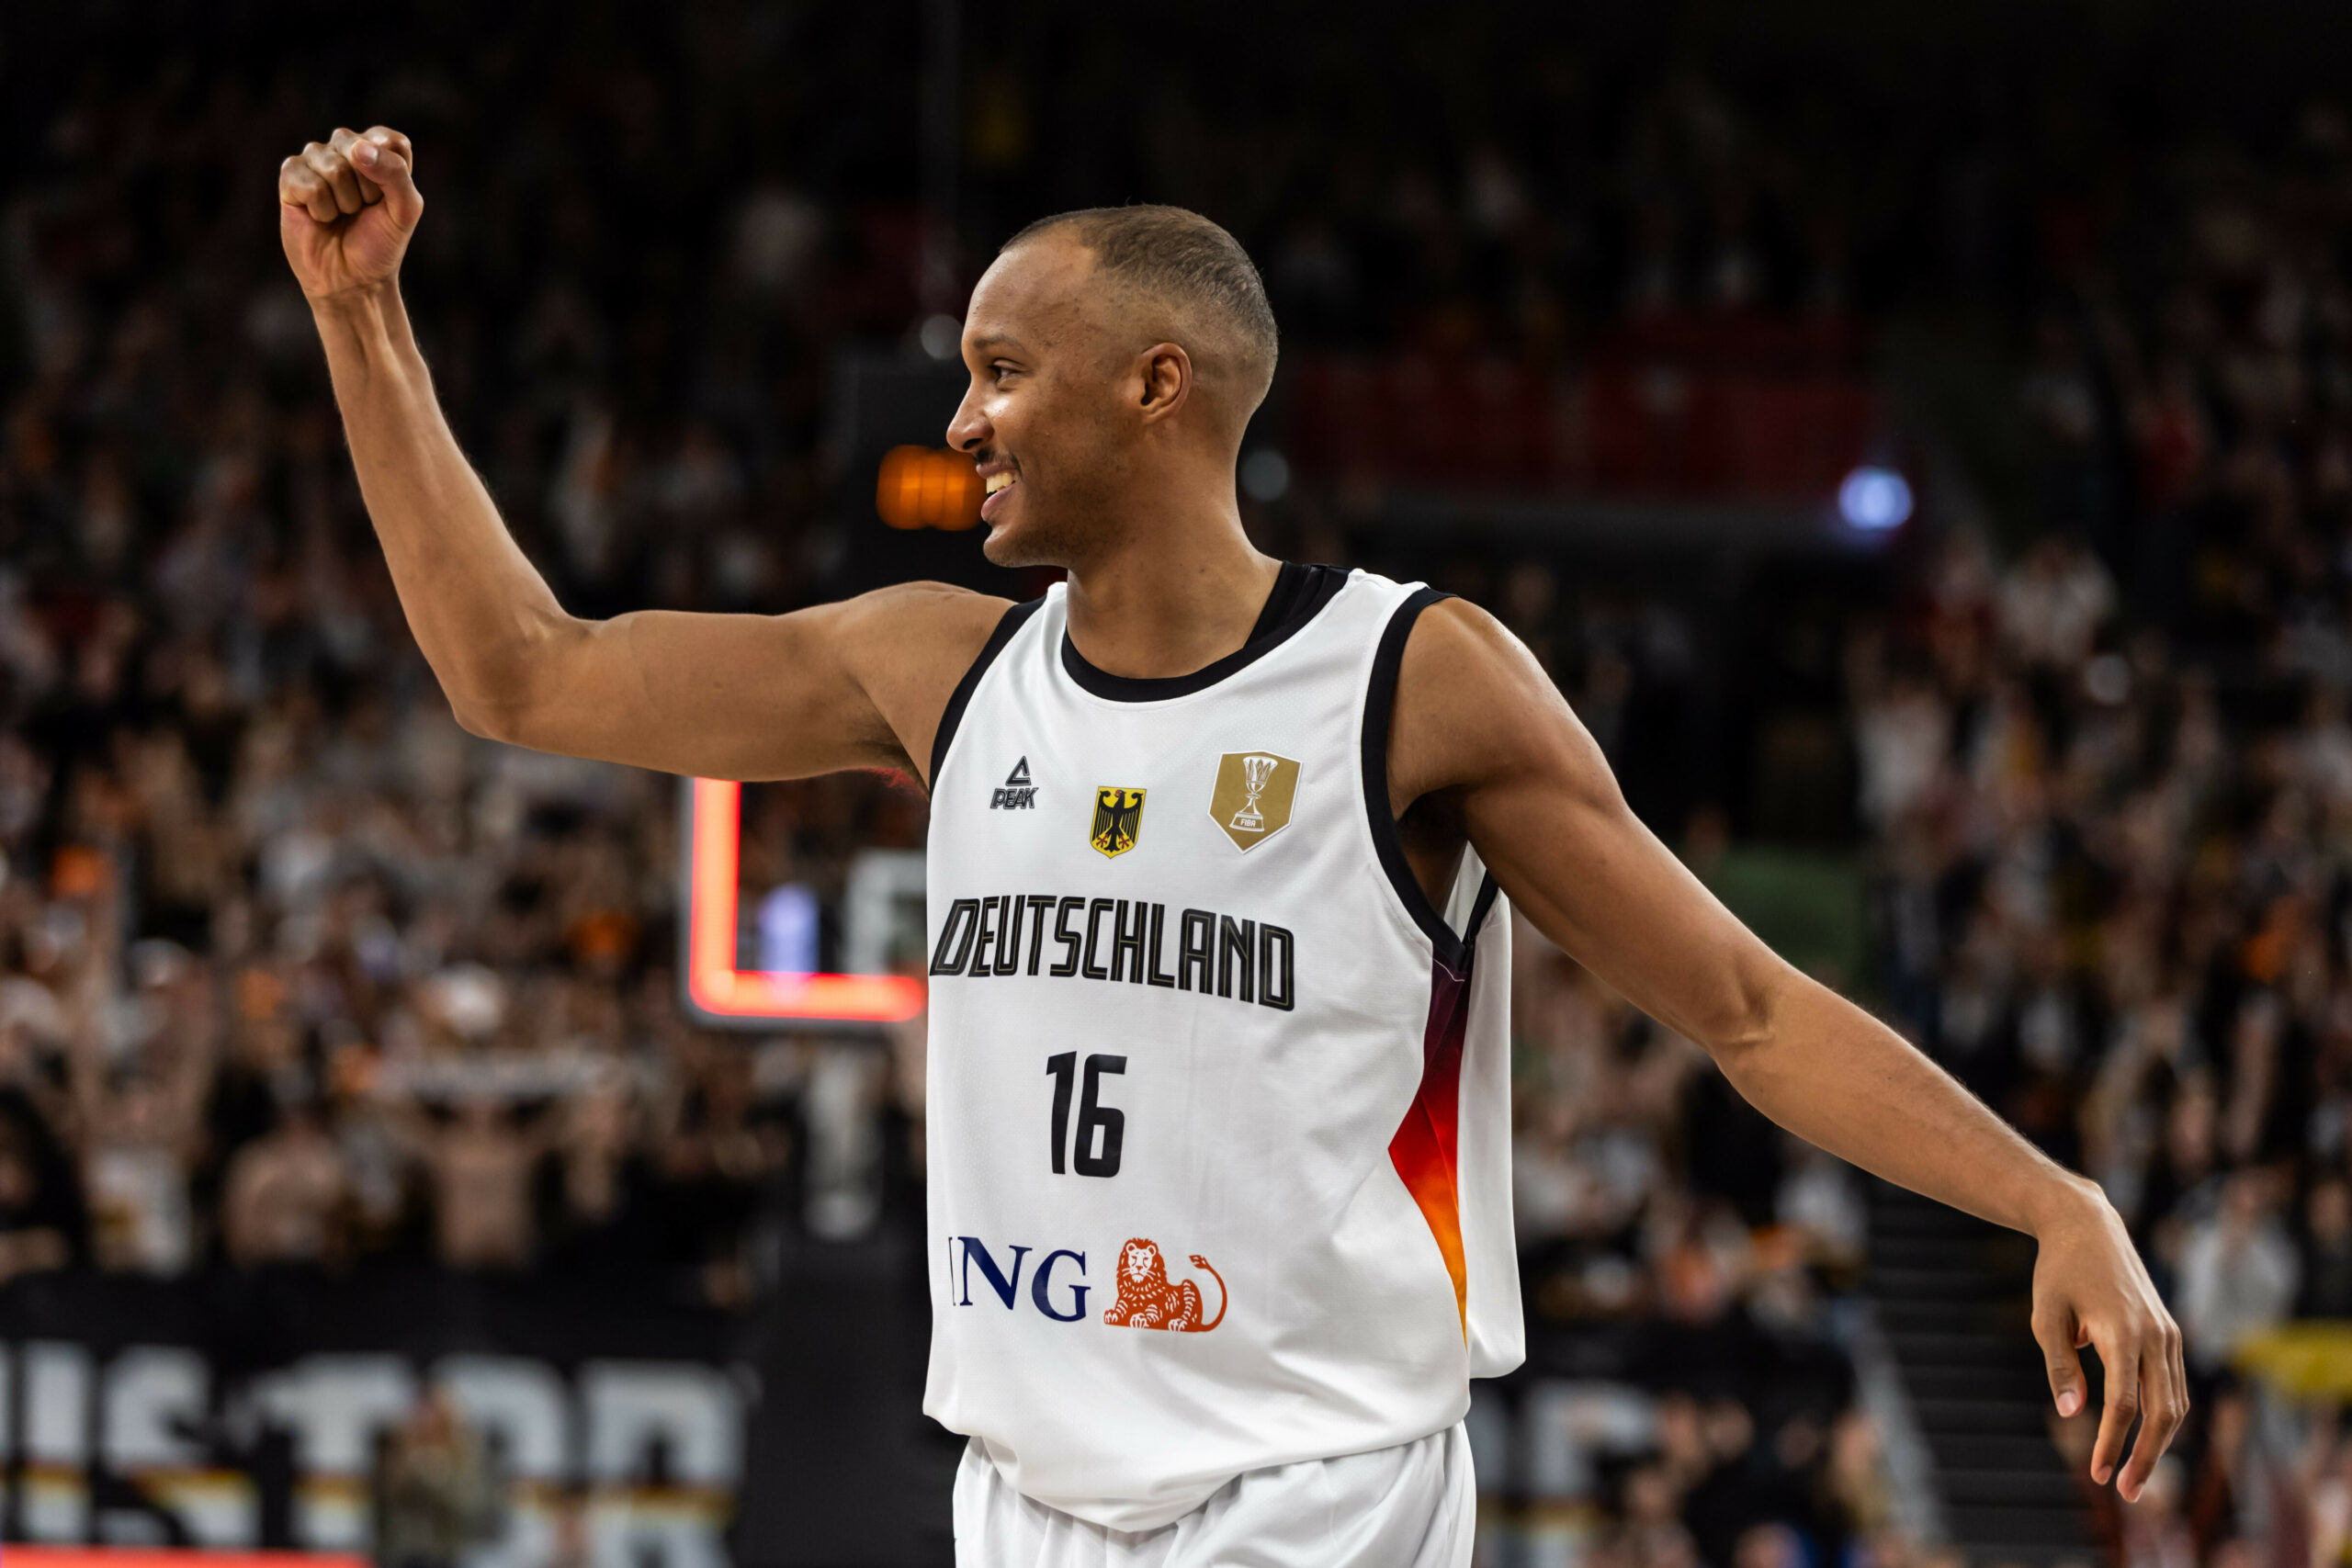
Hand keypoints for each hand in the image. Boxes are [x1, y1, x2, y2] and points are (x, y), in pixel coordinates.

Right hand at [276, 126, 420, 300]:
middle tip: (363, 210)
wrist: (351, 278)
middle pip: (358, 148)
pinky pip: (308, 183)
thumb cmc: (380, 242)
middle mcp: (345, 148)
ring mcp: (316, 160)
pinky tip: (321, 218)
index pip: (389, 141)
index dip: (392, 175)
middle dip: (367, 190)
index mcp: (378, 150)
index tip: (387, 199)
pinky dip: (321, 209)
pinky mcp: (291, 176)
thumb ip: (396, 174)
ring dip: (344, 203)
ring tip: (342, 215)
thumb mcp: (405, 210)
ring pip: (333, 167)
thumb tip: (358, 148)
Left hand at [2029, 1178, 2187, 1501]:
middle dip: (2147, 1457)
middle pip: (2162, 1412)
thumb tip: (2073, 1413)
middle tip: (2126, 1494)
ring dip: (2160, 1442)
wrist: (2087, 1224)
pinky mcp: (2170, 1331)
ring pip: (2175, 1402)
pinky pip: (2174, 1384)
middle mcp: (2156, 1336)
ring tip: (2133, 1476)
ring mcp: (2168, 1333)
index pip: (2125, 1405)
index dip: (2111, 1443)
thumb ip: (2060, 1366)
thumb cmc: (2058, 1271)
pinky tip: (2146, 1438)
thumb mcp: (2046, 1316)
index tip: (2095, 1474)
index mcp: (2124, 1332)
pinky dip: (2165, 1415)